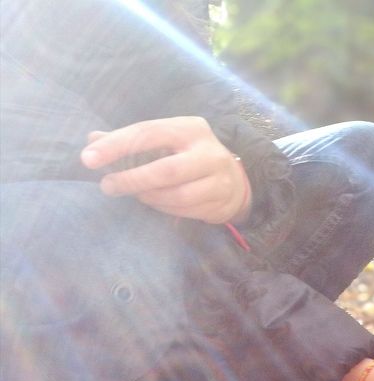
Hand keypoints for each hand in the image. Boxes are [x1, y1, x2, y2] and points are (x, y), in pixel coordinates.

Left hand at [81, 117, 250, 223]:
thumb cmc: (189, 155)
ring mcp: (218, 179)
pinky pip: (185, 210)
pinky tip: (153, 202)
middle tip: (108, 186)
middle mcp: (208, 151)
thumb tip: (92, 139)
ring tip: (132, 194)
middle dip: (131, 179)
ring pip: (176, 195)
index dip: (116, 146)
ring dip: (147, 196)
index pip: (148, 133)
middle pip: (165, 169)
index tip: (88, 159)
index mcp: (190, 128)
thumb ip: (131, 140)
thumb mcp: (165, 140)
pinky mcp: (220, 202)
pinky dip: (163, 208)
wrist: (235, 180)